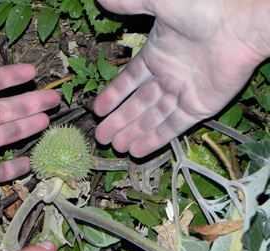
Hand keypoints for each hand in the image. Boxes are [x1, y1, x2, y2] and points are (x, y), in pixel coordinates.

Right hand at [94, 0, 269, 156]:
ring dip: (134, 133)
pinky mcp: (199, 106)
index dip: (113, 96)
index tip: (98, 110)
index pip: (128, 82)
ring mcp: (183, 93)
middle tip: (102, 136)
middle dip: (119, 121)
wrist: (239, 23)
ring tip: (117, 147)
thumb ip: (129, 3)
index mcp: (156, 55)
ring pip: (152, 118)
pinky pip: (173, 126)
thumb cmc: (202, 7)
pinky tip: (138, 150)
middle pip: (137, 105)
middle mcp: (168, 76)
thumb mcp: (158, 2)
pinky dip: (156, 139)